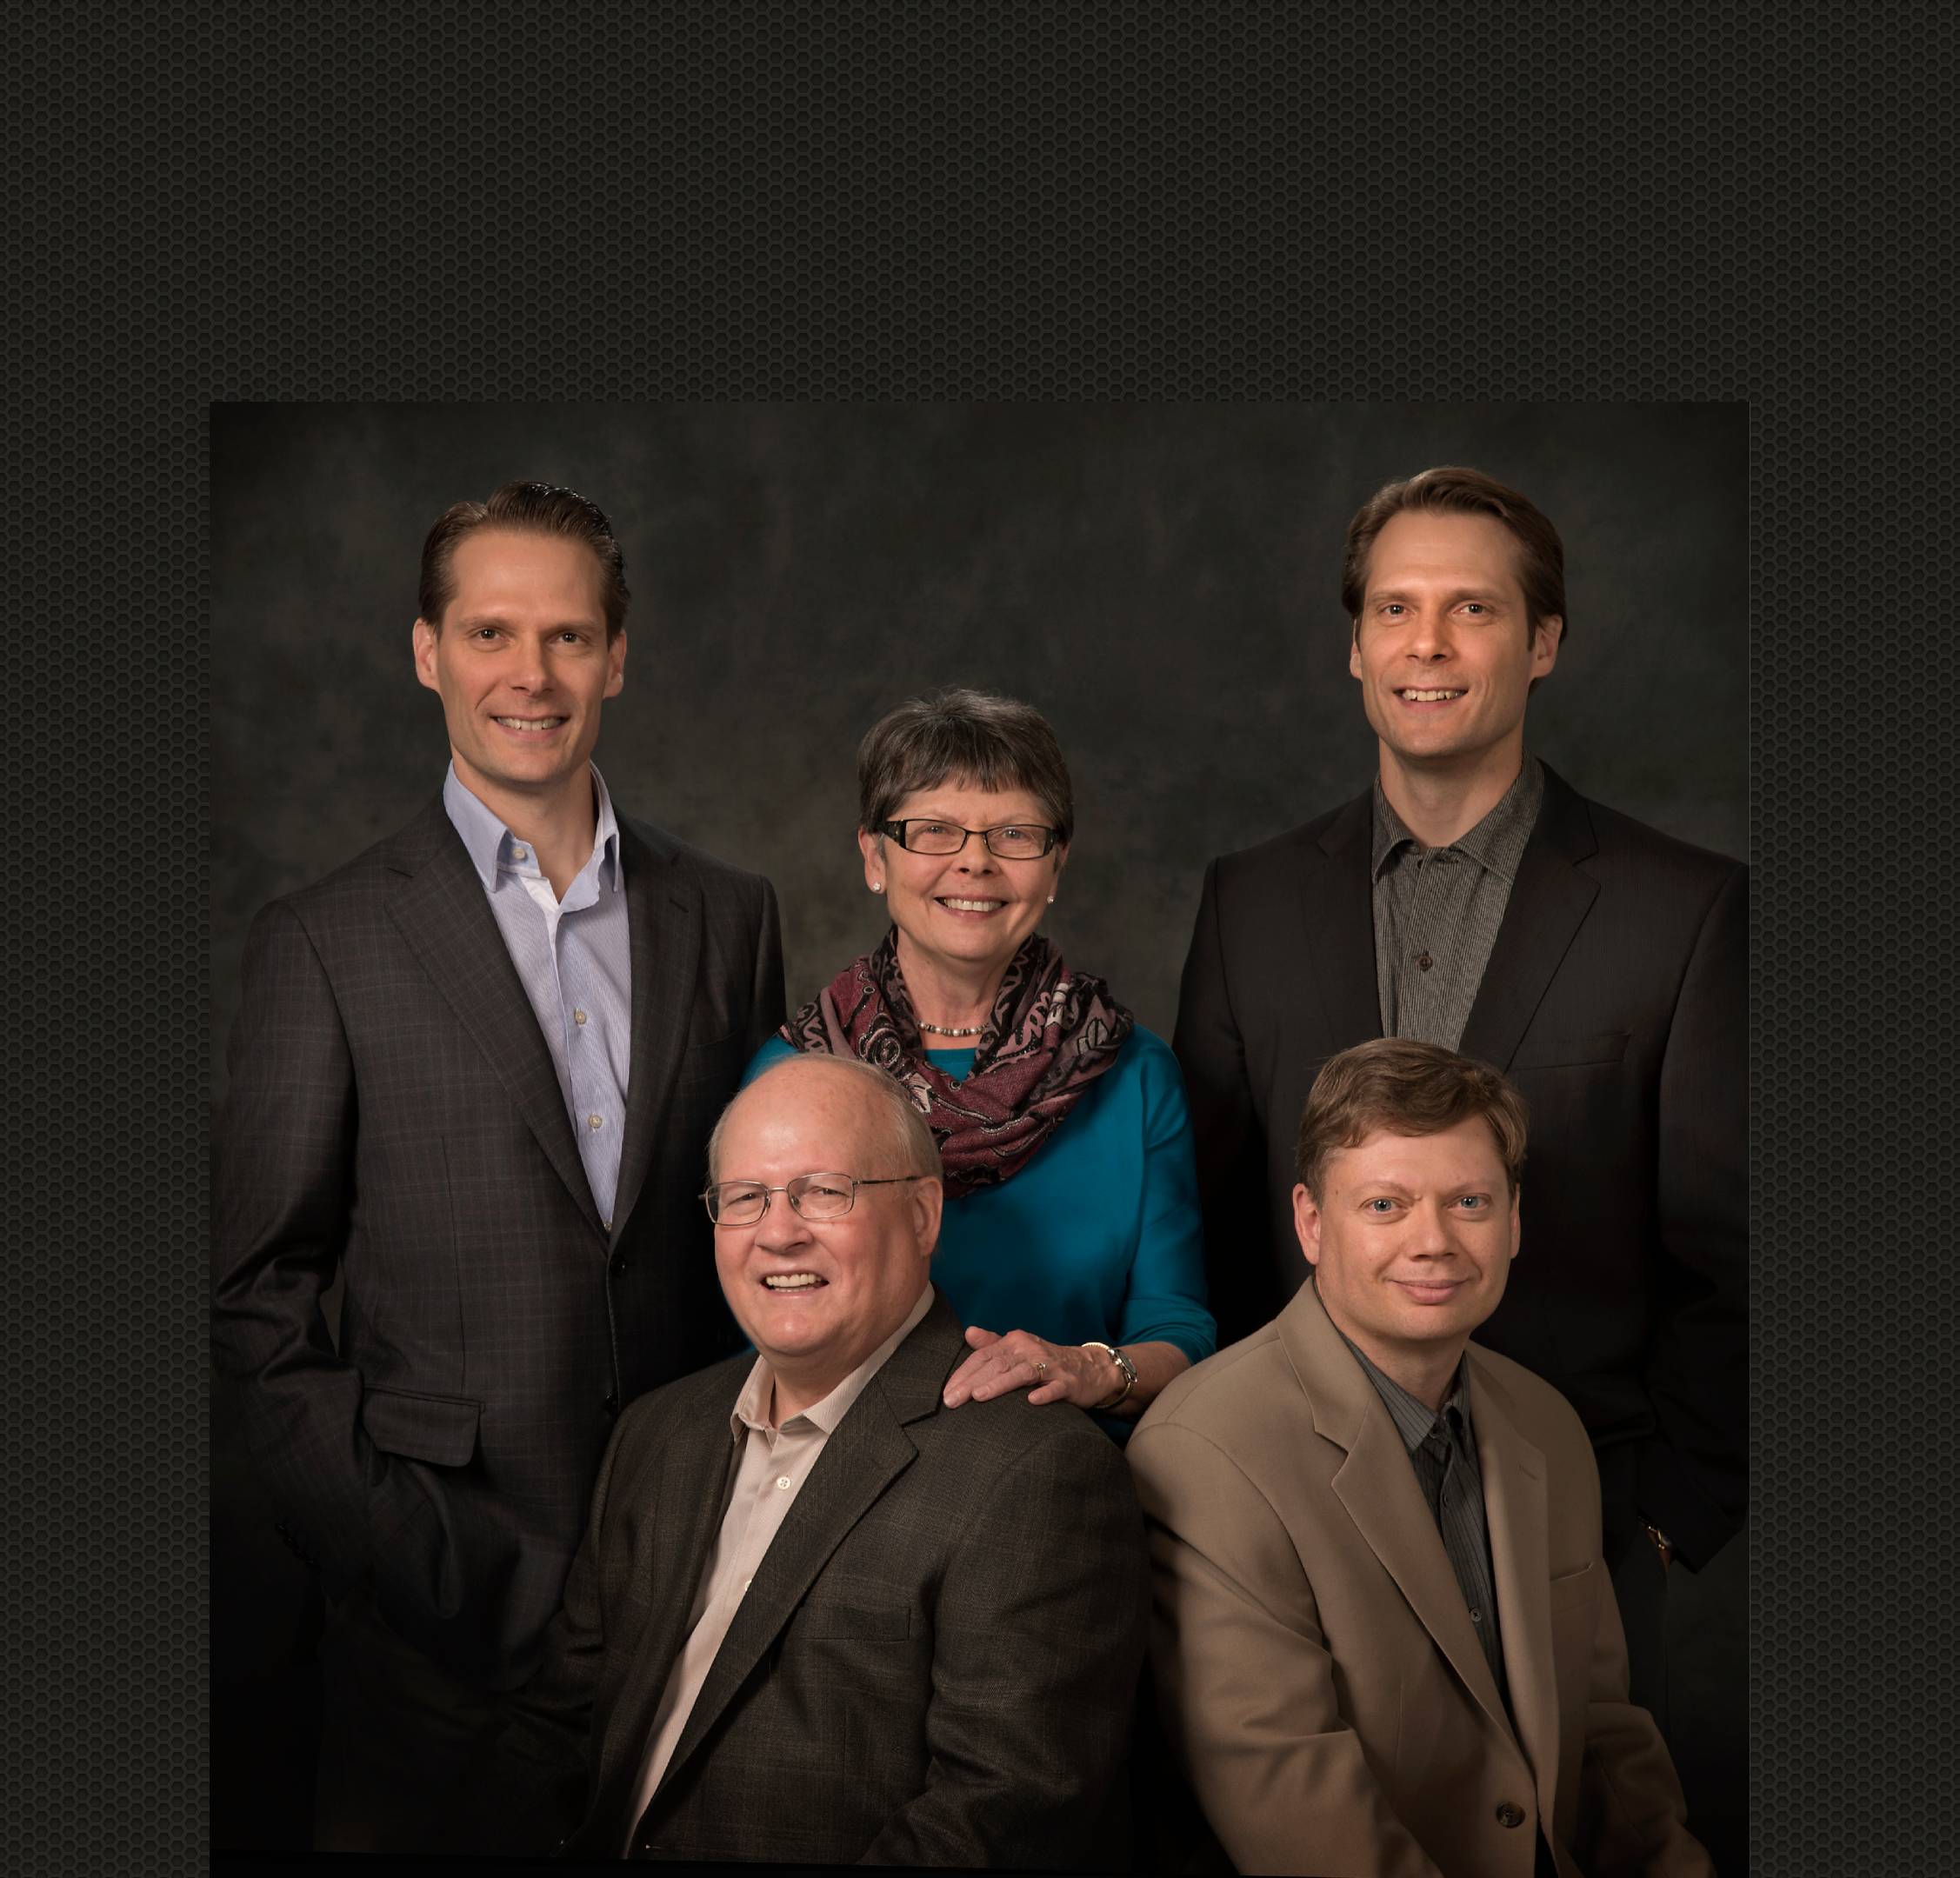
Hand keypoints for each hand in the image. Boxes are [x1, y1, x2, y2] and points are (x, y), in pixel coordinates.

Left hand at [941, 1326, 1121, 1409]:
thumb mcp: (1019, 1349)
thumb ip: (993, 1343)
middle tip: (952, 1400)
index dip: (963, 1373)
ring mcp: (1051, 1366)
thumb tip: (968, 1332)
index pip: (984, 1356)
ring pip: (1022, 1373)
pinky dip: (1044, 1394)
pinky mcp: (1069, 1383)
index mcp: (1015, 1342)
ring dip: (1000, 1384)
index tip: (946, 1392)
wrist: (1090, 1367)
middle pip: (997, 1364)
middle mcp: (1030, 1350)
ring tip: (979, 1397)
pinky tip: (1032, 1402)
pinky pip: (1055, 1388)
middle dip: (972, 1382)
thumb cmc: (1046, 1361)